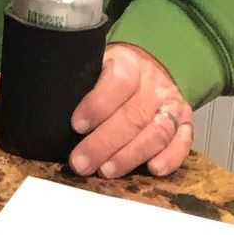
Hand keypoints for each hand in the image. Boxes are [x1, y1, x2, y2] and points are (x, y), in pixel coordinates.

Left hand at [68, 43, 191, 179]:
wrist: (149, 67)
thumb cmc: (112, 74)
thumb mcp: (95, 65)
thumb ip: (79, 81)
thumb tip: (48, 106)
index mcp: (129, 63)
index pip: (118, 82)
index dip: (97, 105)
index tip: (76, 125)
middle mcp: (154, 84)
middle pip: (133, 116)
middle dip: (104, 143)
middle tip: (81, 162)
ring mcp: (172, 104)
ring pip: (156, 132)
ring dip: (130, 155)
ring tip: (106, 170)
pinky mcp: (185, 123)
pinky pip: (183, 143)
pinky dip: (171, 158)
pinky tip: (153, 170)